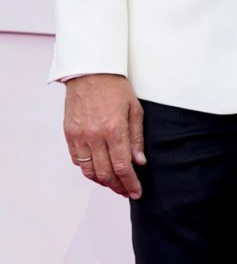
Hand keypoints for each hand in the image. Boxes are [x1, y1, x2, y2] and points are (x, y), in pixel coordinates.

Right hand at [63, 74, 145, 198]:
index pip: (122, 166)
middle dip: (118, 186)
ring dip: (102, 182)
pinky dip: (88, 170)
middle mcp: (94, 136)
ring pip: (89, 172)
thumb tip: (139, 162)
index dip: (130, 183)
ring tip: (114, 184)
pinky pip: (78, 161)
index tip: (137, 192)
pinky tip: (98, 170)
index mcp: (114, 129)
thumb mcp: (134, 108)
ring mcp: (79, 136)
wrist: (90, 71)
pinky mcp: (69, 134)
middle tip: (127, 191)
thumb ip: (136, 137)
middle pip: (105, 174)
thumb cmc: (115, 86)